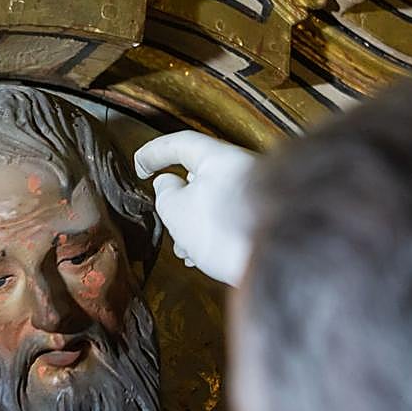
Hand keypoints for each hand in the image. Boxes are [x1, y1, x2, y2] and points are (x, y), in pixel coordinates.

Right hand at [134, 131, 257, 286]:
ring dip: (193, 223)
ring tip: (184, 247)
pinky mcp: (263, 222)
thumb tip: (167, 184)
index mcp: (220, 158)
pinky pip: (229, 220)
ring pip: (212, 202)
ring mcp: (255, 197)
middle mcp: (242, 171)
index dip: (154, 152)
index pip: (180, 143)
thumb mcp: (175, 209)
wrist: (271, 266)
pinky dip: (211, 233)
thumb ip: (164, 192)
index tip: (140, 165)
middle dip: (177, 200)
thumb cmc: (224, 234)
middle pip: (199, 176)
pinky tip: (203, 255)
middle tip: (167, 217)